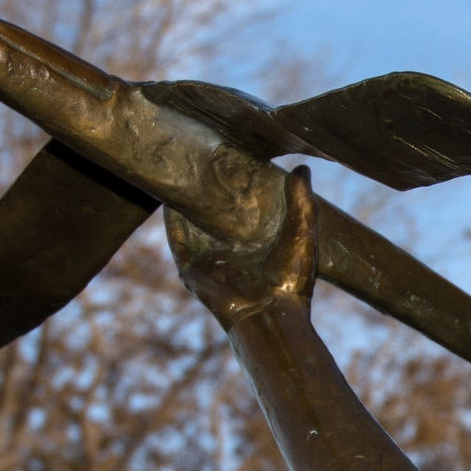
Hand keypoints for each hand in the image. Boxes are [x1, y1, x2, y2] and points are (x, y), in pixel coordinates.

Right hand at [167, 164, 317, 325]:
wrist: (270, 315)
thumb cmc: (291, 281)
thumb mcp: (302, 233)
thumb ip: (302, 201)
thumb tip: (302, 168)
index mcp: (259, 243)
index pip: (243, 208)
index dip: (237, 185)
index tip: (231, 157)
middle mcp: (232, 250)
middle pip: (214, 213)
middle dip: (207, 189)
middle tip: (200, 155)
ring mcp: (210, 259)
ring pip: (192, 222)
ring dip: (185, 200)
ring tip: (176, 168)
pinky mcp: (191, 269)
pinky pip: (176, 239)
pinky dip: (171, 219)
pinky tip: (168, 196)